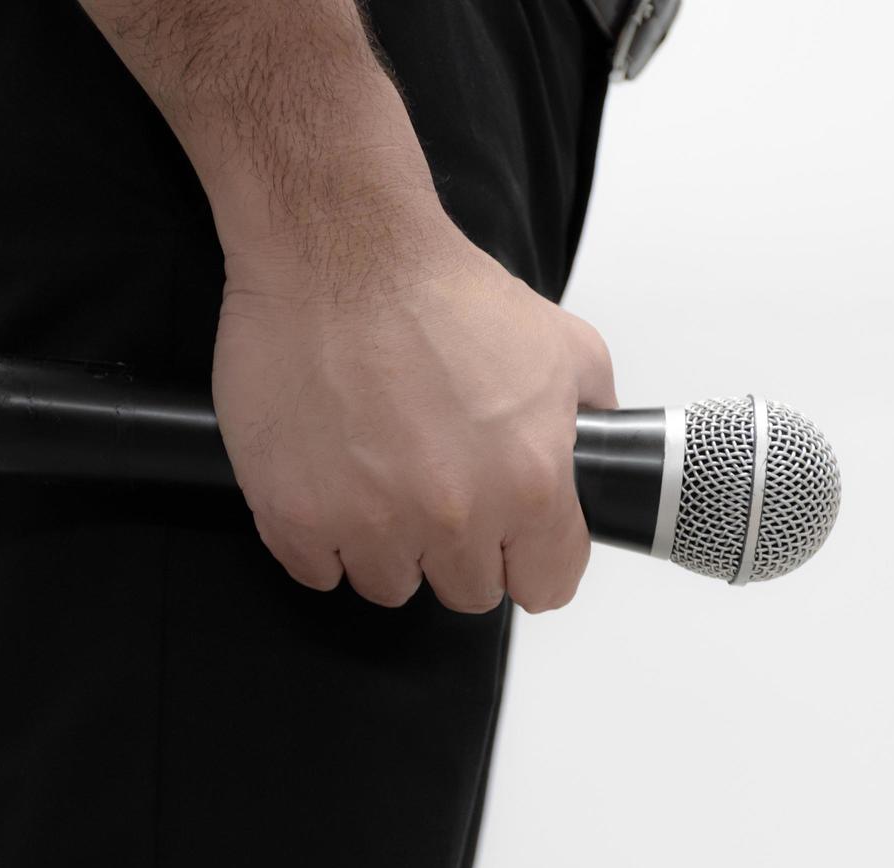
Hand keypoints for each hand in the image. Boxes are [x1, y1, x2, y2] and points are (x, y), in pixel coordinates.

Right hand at [212, 223, 616, 613]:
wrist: (339, 251)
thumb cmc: (438, 290)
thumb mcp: (561, 343)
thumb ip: (594, 415)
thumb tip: (598, 452)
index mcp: (527, 483)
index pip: (545, 586)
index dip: (528, 559)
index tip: (509, 541)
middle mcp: (451, 516)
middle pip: (465, 591)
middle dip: (456, 546)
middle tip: (432, 483)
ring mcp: (366, 523)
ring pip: (389, 585)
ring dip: (386, 543)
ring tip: (375, 473)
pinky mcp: (294, 516)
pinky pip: (316, 570)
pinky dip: (321, 535)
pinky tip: (329, 480)